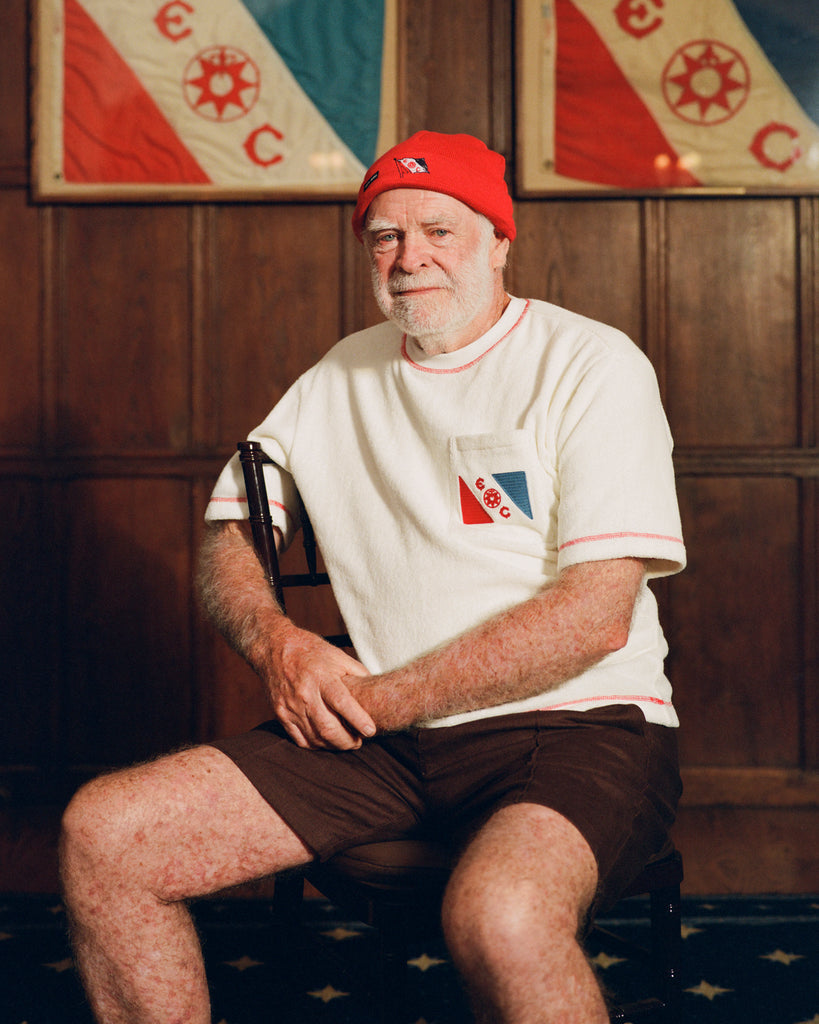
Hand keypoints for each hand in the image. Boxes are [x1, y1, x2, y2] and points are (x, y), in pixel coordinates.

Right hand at [264, 623, 375, 749]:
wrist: (274, 648)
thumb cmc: (311, 651)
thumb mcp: (338, 655)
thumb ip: (358, 673)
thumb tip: (374, 690)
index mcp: (321, 676)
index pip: (342, 703)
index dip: (358, 719)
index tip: (371, 731)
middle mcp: (304, 693)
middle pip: (328, 727)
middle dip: (347, 741)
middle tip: (358, 742)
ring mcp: (290, 706)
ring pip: (315, 737)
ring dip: (333, 745)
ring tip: (345, 742)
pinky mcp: (281, 714)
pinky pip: (300, 739)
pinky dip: (316, 745)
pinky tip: (326, 741)